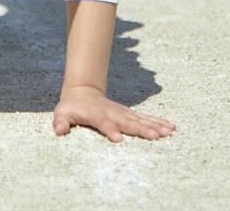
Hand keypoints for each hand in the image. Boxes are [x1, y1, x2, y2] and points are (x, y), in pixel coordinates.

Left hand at [52, 85, 174, 141]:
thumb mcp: (61, 113)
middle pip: (128, 121)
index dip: (110, 129)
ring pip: (141, 119)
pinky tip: (170, 127)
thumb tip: (59, 131)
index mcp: (95, 114)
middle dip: (141, 129)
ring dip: (155, 125)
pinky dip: (158, 122)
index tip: (118, 139)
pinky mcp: (129, 114)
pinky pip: (146, 118)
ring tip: (168, 132)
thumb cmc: (71, 107)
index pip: (103, 122)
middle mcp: (112, 112)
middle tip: (155, 137)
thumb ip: (60, 122)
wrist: (83, 91)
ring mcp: (122, 112)